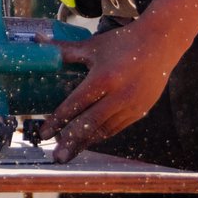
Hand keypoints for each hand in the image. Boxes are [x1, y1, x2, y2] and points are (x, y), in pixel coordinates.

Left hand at [37, 21, 185, 162]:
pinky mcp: (140, 111)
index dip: (58, 120)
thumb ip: (64, 49)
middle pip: (90, 124)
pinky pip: (117, 128)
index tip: (44, 132)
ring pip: (105, 130)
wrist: (160, 44)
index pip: (76, 104)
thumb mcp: (92, 46)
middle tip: (56, 156)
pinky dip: (101, 135)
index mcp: (104, 78)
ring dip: (85, 142)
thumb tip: (37, 41)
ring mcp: (132, 106)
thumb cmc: (122, 43)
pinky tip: (88, 141)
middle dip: (71, 141)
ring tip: (68, 152)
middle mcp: (119, 96)